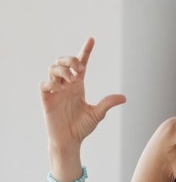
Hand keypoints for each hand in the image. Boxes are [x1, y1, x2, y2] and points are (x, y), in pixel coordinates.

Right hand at [40, 38, 125, 152]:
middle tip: (80, 69)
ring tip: (71, 79)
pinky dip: (51, 82)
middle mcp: (66, 86)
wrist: (69, 141)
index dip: (85, 51)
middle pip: (63, 61)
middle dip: (70, 59)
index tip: (92, 39)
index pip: (81, 64)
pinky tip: (59, 88)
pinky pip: (44, 84)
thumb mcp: (97, 114)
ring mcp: (55, 91)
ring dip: (62, 70)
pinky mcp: (47, 100)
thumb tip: (124, 97)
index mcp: (78, 86)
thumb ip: (108, 103)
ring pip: (53, 69)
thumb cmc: (81, 127)